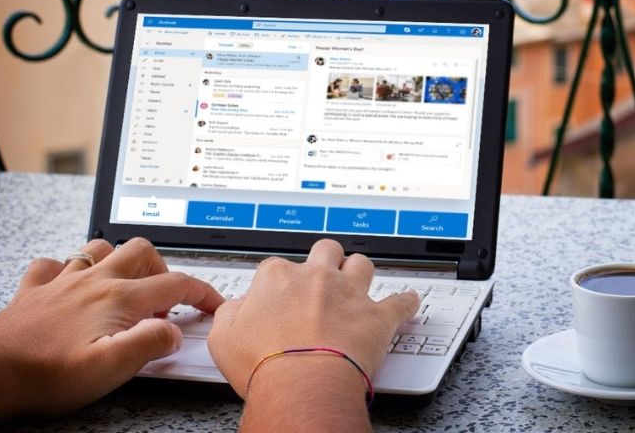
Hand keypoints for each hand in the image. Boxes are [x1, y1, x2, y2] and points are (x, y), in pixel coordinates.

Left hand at [0, 238, 222, 423]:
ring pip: (100, 248)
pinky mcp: (35, 291)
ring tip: (125, 282)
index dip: (202, 292)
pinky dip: (65, 267)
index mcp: (119, 298)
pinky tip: (68, 282)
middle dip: (163, 268)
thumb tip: (173, 332)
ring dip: (119, 259)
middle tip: (165, 297)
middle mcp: (95, 281)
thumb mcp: (112, 368)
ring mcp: (63, 282)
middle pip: (141, 252)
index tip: (212, 304)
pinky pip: (52, 264)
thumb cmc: (48, 373)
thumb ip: (150, 344)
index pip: (175, 285)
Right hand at [208, 239, 418, 397]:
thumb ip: (231, 313)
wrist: (302, 383)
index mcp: (278, 278)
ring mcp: (350, 294)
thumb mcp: (224, 336)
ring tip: (358, 280)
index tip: (278, 295)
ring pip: (362, 265)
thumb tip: (238, 307)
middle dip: (324, 260)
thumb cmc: (264, 363)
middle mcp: (317, 277)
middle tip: (322, 275)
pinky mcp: (376, 317)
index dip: (278, 281)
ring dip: (359, 271)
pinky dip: (406, 302)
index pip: (277, 267)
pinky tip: (410, 300)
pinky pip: (400, 303)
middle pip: (325, 251)